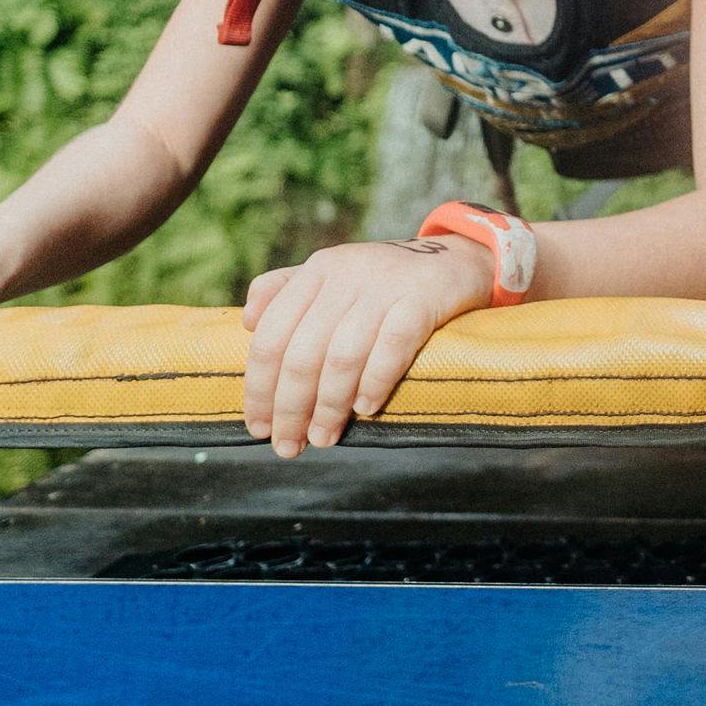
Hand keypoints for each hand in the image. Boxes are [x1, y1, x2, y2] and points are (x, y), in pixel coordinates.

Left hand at [238, 237, 492, 456]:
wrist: (458, 258)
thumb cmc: (384, 282)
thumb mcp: (334, 275)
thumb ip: (286, 291)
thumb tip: (246, 323)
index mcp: (317, 271)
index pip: (271, 335)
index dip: (259, 388)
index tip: (257, 427)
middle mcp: (346, 274)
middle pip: (303, 353)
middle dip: (290, 408)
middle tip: (288, 446)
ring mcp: (386, 285)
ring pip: (343, 356)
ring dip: (329, 406)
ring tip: (324, 437)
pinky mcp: (423, 298)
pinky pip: (393, 346)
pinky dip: (375, 382)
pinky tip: (366, 409)